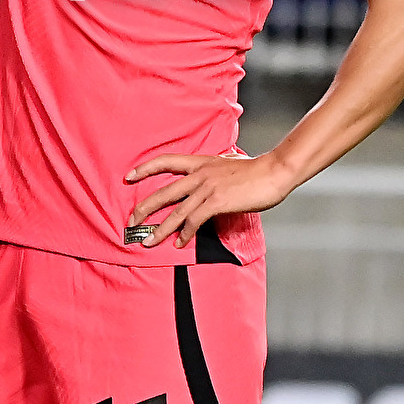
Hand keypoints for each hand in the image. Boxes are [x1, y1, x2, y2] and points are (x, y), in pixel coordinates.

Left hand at [124, 151, 298, 248]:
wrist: (274, 172)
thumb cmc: (255, 169)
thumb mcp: (228, 162)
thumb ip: (214, 168)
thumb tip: (209, 175)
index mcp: (201, 162)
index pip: (166, 160)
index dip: (145, 168)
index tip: (129, 177)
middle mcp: (200, 174)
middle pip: (164, 191)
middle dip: (144, 208)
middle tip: (131, 222)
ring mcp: (208, 188)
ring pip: (176, 211)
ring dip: (160, 229)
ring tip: (149, 241)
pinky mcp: (218, 202)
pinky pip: (195, 221)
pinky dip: (185, 233)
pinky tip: (180, 243)